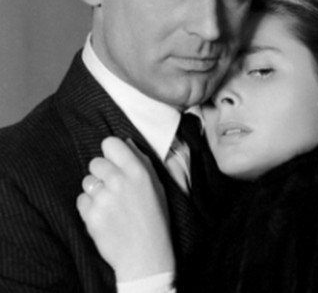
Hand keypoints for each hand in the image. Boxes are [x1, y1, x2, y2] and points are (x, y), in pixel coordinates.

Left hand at [77, 137, 174, 281]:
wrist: (145, 254)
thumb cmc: (154, 217)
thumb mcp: (156, 185)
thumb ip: (141, 161)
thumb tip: (126, 143)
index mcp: (138, 171)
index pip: (110, 143)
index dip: (110, 152)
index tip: (114, 161)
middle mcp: (119, 181)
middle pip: (95, 162)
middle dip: (102, 173)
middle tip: (113, 187)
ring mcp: (104, 198)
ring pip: (87, 181)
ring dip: (95, 190)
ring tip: (110, 204)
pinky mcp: (91, 215)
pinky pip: (81, 200)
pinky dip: (89, 208)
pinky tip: (104, 216)